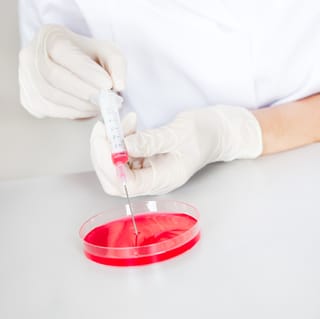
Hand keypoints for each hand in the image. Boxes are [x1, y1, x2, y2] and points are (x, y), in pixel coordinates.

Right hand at [19, 24, 125, 118]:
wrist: (70, 67)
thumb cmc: (89, 58)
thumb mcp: (107, 52)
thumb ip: (116, 64)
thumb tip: (119, 85)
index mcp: (49, 36)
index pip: (63, 52)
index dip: (85, 71)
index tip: (107, 85)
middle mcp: (30, 56)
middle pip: (54, 77)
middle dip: (84, 92)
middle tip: (105, 101)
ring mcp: (26, 79)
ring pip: (51, 97)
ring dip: (80, 106)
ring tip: (99, 107)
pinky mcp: (29, 99)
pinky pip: (50, 110)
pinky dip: (72, 113)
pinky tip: (86, 110)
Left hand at [90, 106, 262, 195]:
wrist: (213, 133)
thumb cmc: (202, 135)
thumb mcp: (177, 135)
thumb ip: (150, 141)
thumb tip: (122, 146)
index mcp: (162, 179)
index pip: (125, 183)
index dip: (109, 164)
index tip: (106, 139)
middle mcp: (151, 180)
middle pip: (113, 179)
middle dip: (101, 154)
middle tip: (102, 128)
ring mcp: (146, 170)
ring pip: (114, 166)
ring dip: (109, 144)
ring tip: (120, 122)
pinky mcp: (143, 160)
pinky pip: (121, 154)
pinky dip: (118, 139)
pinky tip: (128, 125)